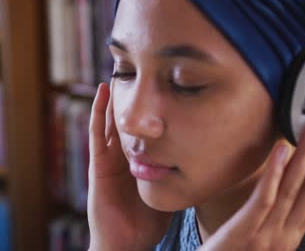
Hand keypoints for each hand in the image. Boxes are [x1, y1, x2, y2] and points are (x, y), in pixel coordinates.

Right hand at [88, 82, 172, 250]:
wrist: (127, 243)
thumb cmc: (148, 223)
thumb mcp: (170, 189)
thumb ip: (181, 173)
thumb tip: (207, 157)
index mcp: (139, 161)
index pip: (145, 129)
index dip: (149, 109)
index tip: (162, 86)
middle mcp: (124, 156)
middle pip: (128, 121)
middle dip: (132, 98)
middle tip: (139, 71)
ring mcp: (110, 160)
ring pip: (111, 121)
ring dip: (115, 98)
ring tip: (120, 71)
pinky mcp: (99, 166)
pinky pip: (97, 135)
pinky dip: (98, 112)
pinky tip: (104, 92)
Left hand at [199, 117, 304, 250]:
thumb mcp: (265, 241)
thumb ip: (279, 220)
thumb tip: (290, 190)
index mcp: (292, 235)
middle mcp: (286, 234)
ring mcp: (268, 233)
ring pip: (294, 187)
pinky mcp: (246, 230)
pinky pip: (264, 197)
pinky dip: (275, 171)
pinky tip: (281, 148)